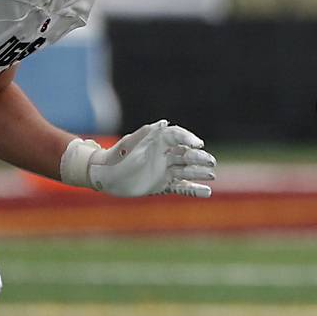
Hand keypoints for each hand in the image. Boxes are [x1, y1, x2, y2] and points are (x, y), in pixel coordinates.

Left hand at [63, 121, 215, 197]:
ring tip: (212, 175)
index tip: (198, 144)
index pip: (178, 137)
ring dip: (200, 172)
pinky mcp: (162, 185)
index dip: (189, 139)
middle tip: (211, 162)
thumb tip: (164, 123)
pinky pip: (182, 187)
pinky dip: (194, 190)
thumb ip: (147, 133)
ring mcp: (165, 171)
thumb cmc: (116, 156)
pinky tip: (207, 192)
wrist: (104, 176)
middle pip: (187, 155)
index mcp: (158, 142)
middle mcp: (164, 156)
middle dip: (200, 158)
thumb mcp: (130, 144)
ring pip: (187, 171)